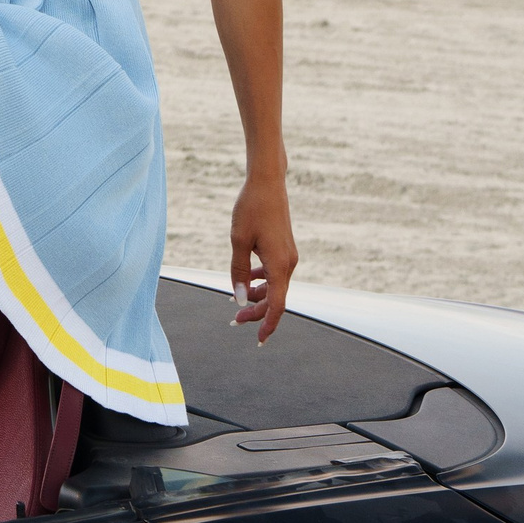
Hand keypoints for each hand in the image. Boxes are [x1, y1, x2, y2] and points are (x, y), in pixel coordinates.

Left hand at [231, 170, 297, 340]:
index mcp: (279, 265)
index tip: (260, 341)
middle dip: (256, 311)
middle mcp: (288, 264)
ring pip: (274, 286)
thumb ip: (238, 271)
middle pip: (275, 298)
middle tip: (235, 320)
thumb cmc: (251, 208)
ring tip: (236, 301)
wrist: (267, 181)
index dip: (268, 324)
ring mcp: (288, 256)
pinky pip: (274, 273)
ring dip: (257, 296)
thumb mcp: (238, 240)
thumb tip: (239, 299)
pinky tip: (247, 280)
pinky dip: (261, 280)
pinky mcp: (284, 248)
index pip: (277, 306)